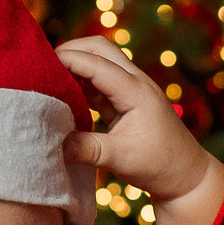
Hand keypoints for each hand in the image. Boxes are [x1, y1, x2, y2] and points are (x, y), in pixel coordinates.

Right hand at [57, 37, 223, 224]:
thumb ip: (88, 149)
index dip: (67, 59)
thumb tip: (54, 143)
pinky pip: (99, 81)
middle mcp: (135, 83)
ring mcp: (131, 90)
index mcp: (137, 92)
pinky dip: (79, 82)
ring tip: (45, 79)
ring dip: (74, 65)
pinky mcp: (125, 101)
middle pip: (100, 48)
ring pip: (99, 61)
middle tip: (40, 66)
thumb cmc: (160, 166)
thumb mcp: (122, 160)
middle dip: (70, 50)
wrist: (186, 176)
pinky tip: (61, 95)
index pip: (98, 63)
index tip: (37, 65)